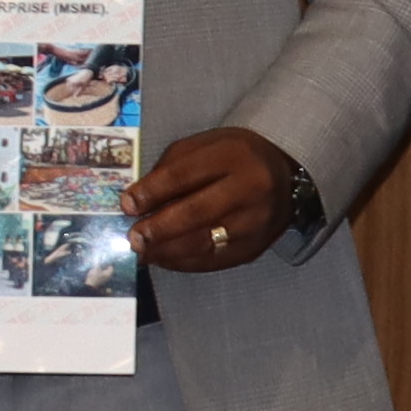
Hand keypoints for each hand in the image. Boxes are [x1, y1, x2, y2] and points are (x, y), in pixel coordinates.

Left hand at [129, 125, 306, 273]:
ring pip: (204, 243)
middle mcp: (250, 190)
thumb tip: (136, 203)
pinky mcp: (255, 248)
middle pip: (196, 212)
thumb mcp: (202, 148)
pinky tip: (165, 259)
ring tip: (144, 252)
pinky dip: (184, 263)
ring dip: (167, 251)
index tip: (127, 205)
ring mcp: (255, 223)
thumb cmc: (233, 157)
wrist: (283, 176)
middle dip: (158, 228)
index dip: (152, 192)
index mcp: (233, 156)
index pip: (184, 176)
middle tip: (133, 238)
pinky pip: (214, 261)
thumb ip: (169, 169)